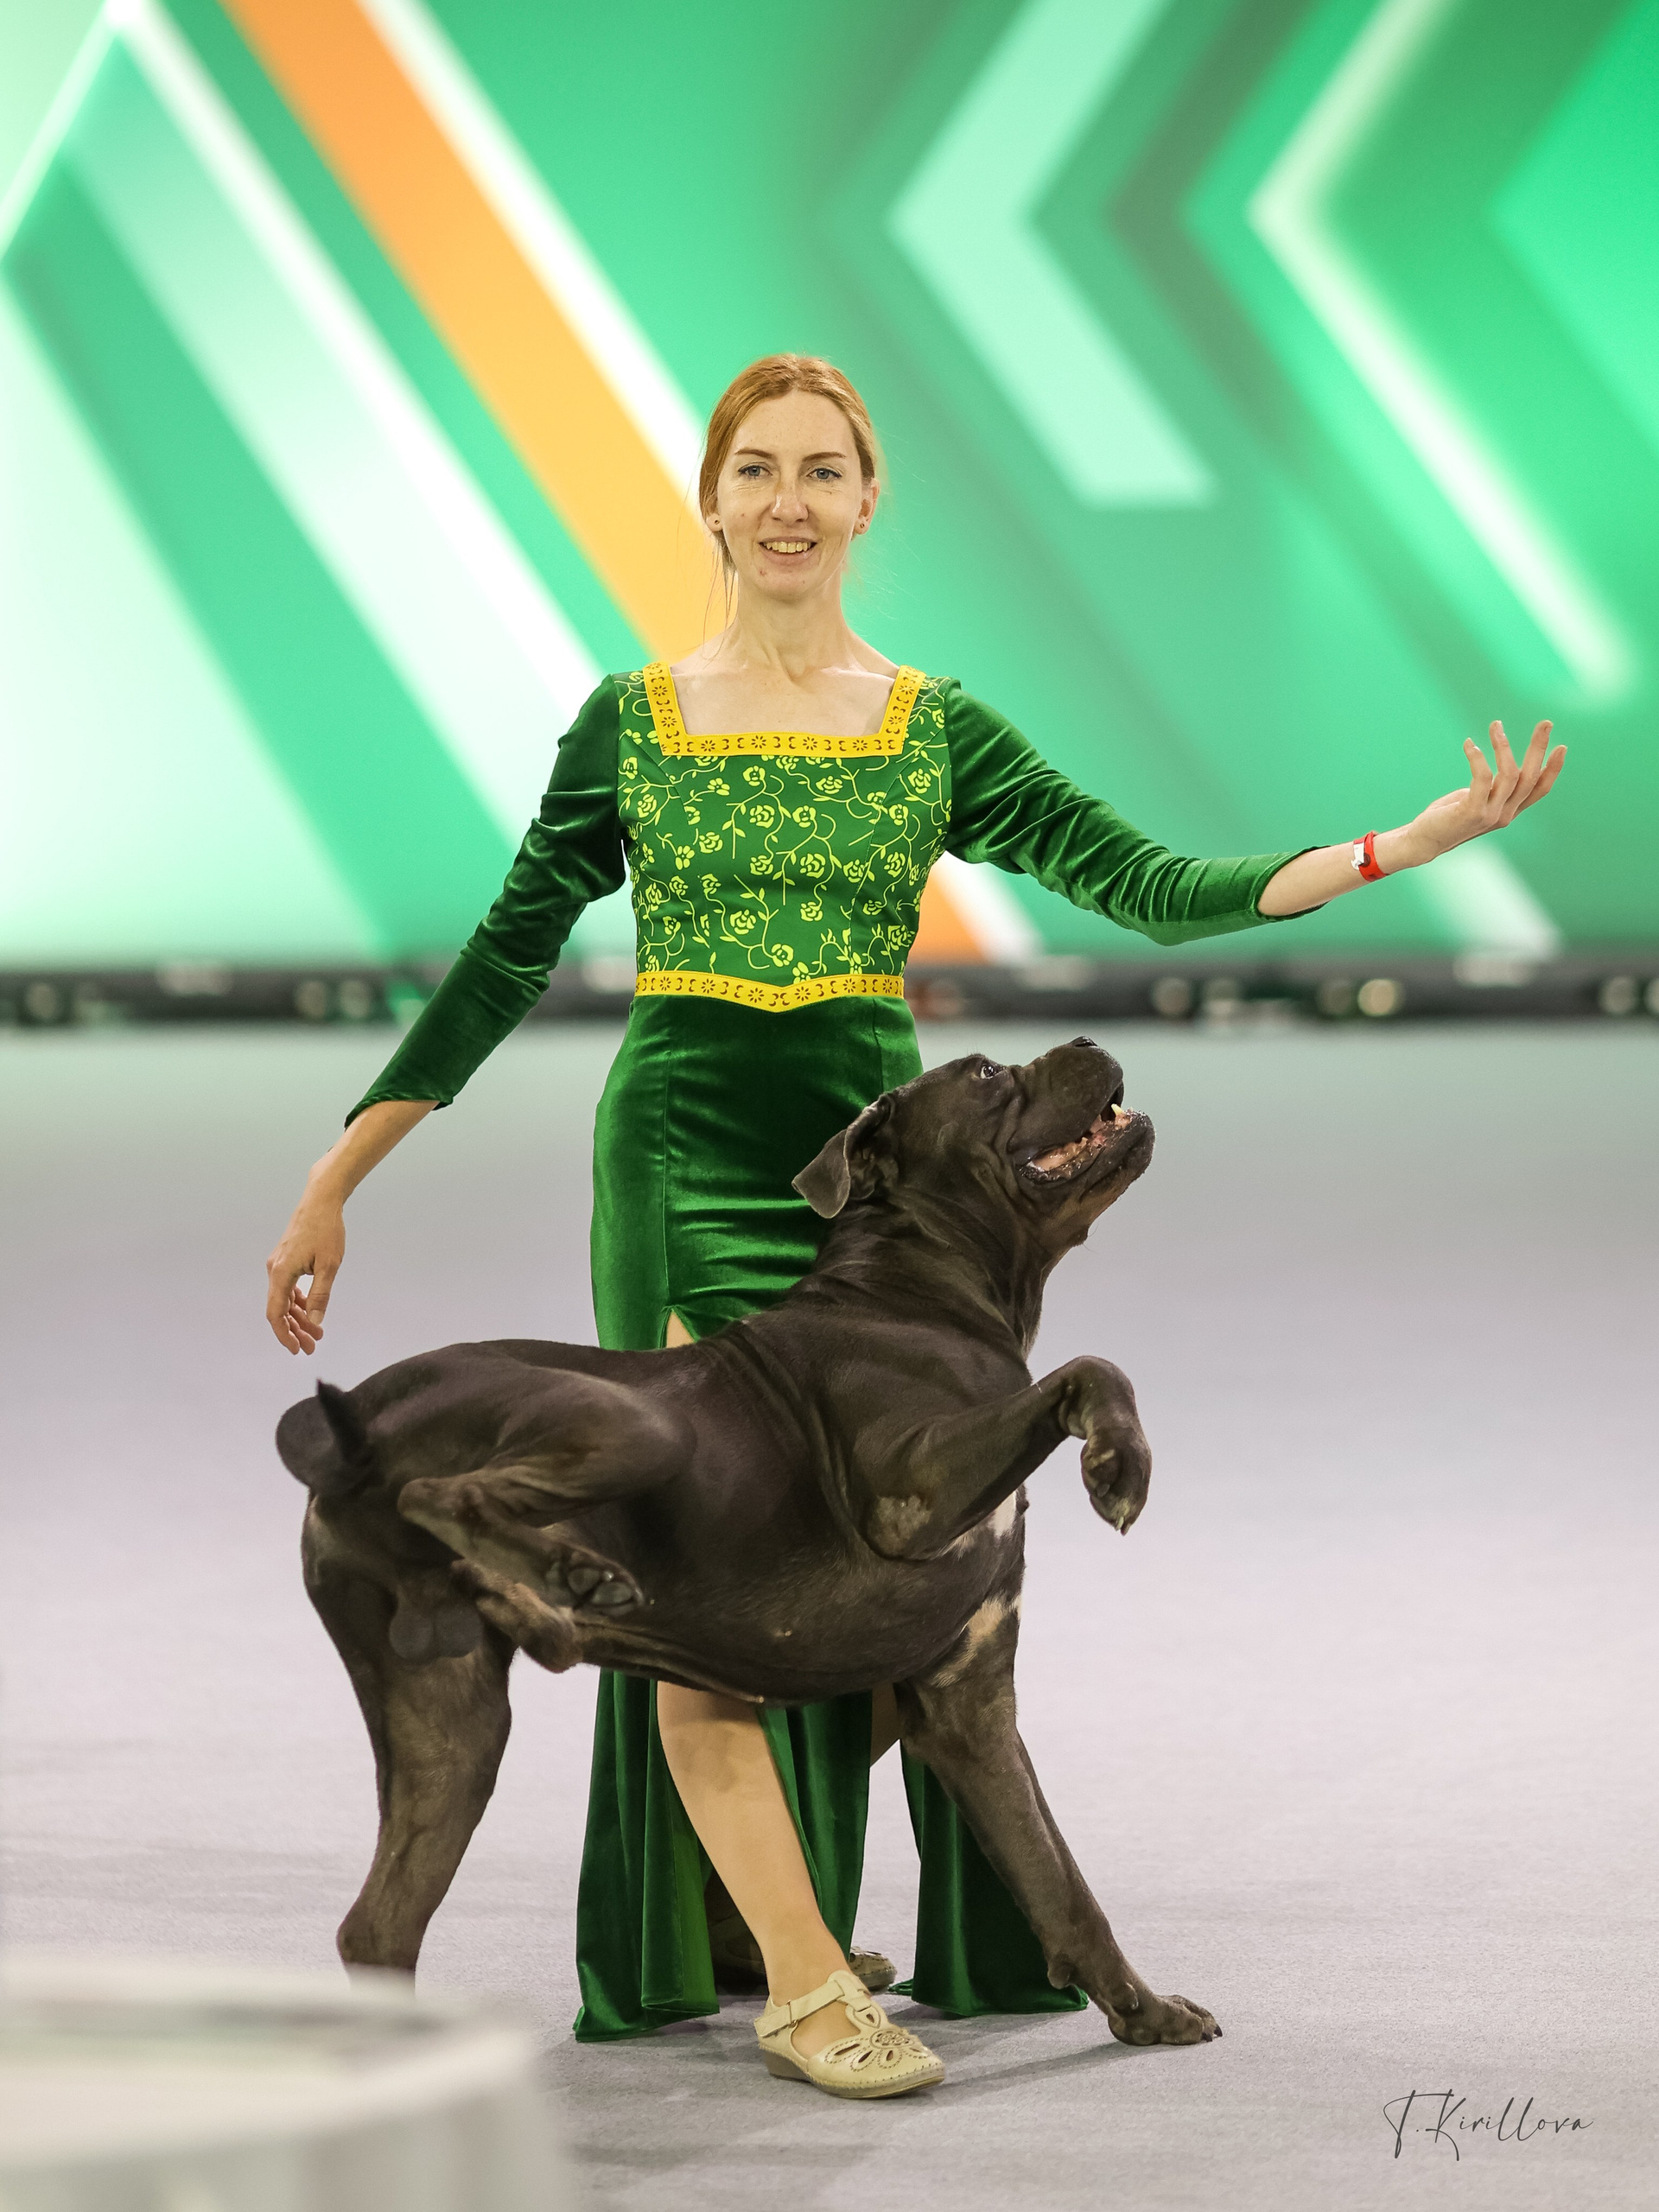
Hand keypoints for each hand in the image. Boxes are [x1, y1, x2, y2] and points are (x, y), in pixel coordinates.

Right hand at [266, 1186, 344, 1354]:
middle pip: (279, 1309)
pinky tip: (311, 1311)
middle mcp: (275, 1270)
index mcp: (281, 1273)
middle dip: (295, 1330)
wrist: (321, 1201)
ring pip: (284, 1299)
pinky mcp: (286, 1260)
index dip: (284, 1334)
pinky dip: (299, 1301)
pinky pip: (288, 1287)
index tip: (296, 1349)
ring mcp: (279, 1264)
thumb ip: (321, 1294)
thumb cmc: (326, 1230)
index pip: (276, 1313)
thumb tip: (315, 1320)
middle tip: (312, 1347)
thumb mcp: (329, 1266)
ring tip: (316, 1333)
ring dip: (298, 1317)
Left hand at [1397, 719, 1564, 865]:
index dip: (1552, 769)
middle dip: (1539, 748)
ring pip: (1510, 774)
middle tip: (1546, 723)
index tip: (1562, 747)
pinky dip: (1477, 757)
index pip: (1539, 790)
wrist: (1424, 841)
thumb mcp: (1476, 799)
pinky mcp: (1472, 812)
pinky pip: (1482, 777)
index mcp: (1509, 811)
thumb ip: (1492, 788)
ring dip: (1504, 745)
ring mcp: (1491, 815)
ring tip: (1496, 725)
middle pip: (1530, 777)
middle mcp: (1505, 814)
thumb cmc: (1447, 817)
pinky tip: (1469, 744)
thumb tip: (1503, 765)